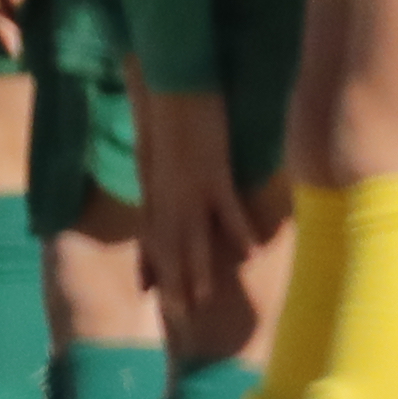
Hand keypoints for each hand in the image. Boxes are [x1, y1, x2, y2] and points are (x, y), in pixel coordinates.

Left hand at [130, 83, 268, 350]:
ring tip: (202, 300)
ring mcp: (189, 186)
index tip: (150, 294)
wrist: (172, 83)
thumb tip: (160, 192)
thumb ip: (160, 175)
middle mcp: (167, 194)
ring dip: (197, 268)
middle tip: (178, 315)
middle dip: (173, 281)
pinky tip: (248, 253)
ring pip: (191, 235)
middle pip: (169, 245)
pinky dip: (236, 230)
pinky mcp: (211, 171)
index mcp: (154, 188)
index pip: (150, 235)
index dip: (150, 265)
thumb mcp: (157, 149)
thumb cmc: (168, 112)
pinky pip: (224, 208)